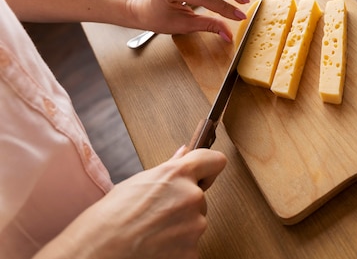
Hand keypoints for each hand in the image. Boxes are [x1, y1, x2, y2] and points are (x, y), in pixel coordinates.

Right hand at [35, 146, 226, 258]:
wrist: (95, 254)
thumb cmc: (107, 219)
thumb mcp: (135, 184)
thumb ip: (168, 170)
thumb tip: (183, 154)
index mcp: (177, 175)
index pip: (214, 161)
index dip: (208, 167)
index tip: (204, 173)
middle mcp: (191, 197)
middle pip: (200, 197)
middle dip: (183, 205)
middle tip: (155, 214)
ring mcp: (194, 227)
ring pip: (194, 223)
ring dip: (179, 228)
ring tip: (150, 233)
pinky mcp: (192, 253)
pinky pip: (189, 247)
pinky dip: (175, 250)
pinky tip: (154, 248)